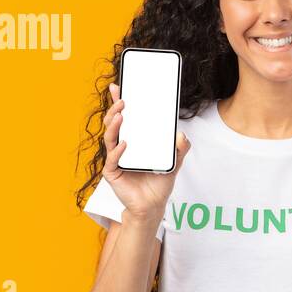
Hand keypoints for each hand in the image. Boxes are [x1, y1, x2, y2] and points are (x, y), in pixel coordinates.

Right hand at [101, 82, 190, 220]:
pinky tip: (125, 144)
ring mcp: (115, 159)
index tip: (119, 86)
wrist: (152, 206)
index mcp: (133, 140)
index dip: (120, 101)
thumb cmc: (159, 183)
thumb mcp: (174, 163)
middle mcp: (121, 146)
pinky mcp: (113, 173)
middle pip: (113, 124)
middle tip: (123, 100)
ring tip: (121, 115)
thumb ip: (180, 149)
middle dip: (115, 110)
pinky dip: (118, 151)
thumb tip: (182, 135)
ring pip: (109, 138)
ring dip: (114, 125)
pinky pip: (113, 160)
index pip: (124, 117)